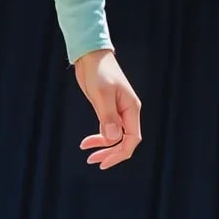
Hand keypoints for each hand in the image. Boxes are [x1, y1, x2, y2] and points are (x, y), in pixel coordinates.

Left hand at [73, 49, 141, 169]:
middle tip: (92, 161)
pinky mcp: (107, 109)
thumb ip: (108, 116)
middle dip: (110, 153)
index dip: (119, 153)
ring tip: (86, 153)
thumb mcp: (102, 94)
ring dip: (103, 147)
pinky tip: (86, 142)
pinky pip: (107, 130)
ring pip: (115, 137)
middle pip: (124, 141)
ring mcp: (118, 111)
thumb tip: (113, 138)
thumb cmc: (98, 71)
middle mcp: (127, 112)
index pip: (132, 139)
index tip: (103, 162)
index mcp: (131, 109)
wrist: (91, 56)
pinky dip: (99, 138)